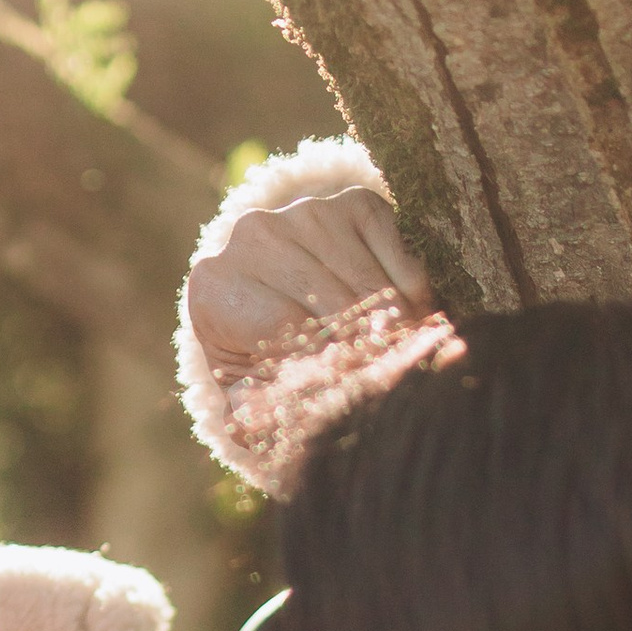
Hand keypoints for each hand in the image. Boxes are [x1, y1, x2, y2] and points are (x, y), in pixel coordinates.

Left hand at [185, 184, 432, 384]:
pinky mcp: (351, 202)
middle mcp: (253, 235)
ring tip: (401, 355)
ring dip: (397, 327)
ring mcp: (305, 212)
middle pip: (333, 305)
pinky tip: (406, 316)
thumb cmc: (259, 344)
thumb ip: (247, 408)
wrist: (276, 279)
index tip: (354, 390)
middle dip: (367, 350)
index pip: (286, 328)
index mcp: (216, 284)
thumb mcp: (246, 380)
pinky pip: (400, 258)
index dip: (326, 365)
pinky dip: (414, 294)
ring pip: (370, 285)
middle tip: (390, 379)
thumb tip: (250, 428)